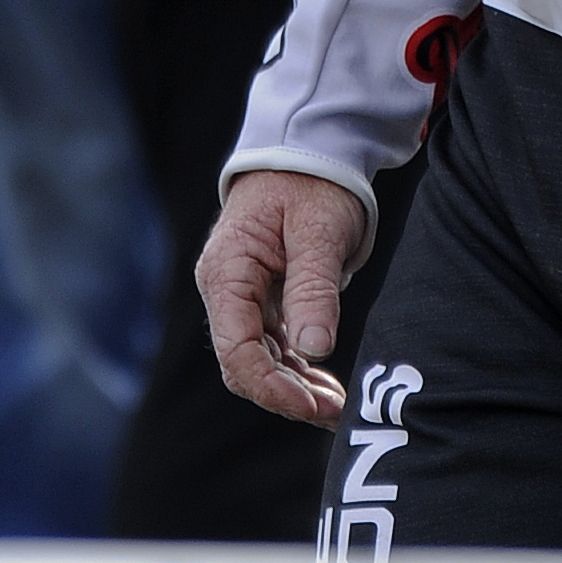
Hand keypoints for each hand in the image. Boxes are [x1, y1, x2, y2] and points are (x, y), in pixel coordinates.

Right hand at [197, 170, 367, 429]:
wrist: (309, 148)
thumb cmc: (312, 182)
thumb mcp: (319, 229)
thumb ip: (313, 286)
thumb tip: (315, 348)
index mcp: (227, 271)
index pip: (236, 349)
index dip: (271, 386)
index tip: (310, 404)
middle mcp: (225, 289)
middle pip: (245, 363)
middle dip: (286, 394)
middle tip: (333, 414)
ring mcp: (241, 296)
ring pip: (260, 359)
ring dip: (295, 387)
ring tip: (336, 407)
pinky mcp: (261, 298)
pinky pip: (273, 344)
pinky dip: (298, 368)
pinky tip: (325, 387)